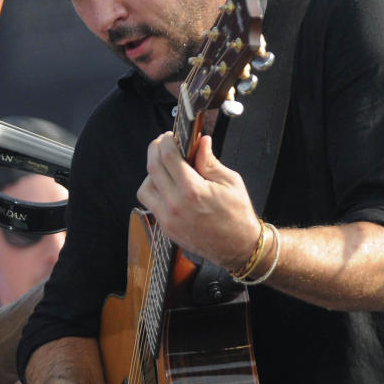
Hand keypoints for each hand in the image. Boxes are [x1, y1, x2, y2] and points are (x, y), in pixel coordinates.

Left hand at [137, 132, 260, 268]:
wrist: (238, 247)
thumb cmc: (238, 215)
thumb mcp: (230, 181)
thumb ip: (209, 161)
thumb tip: (200, 142)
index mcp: (192, 191)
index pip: (168, 157)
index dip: (166, 141)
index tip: (169, 136)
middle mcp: (175, 205)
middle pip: (152, 168)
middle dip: (155, 150)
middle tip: (162, 144)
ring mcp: (168, 219)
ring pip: (145, 188)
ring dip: (151, 173)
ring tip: (165, 167)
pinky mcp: (166, 228)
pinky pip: (151, 204)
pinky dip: (155, 191)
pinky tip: (168, 186)